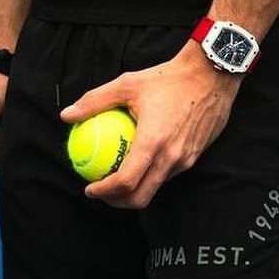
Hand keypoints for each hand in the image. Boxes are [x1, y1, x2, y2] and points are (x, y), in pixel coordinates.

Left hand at [61, 41, 240, 208]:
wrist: (211, 76)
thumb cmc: (167, 78)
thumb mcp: (127, 84)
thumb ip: (95, 101)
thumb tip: (67, 114)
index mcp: (153, 142)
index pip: (126, 182)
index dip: (104, 192)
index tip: (89, 188)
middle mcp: (171, 157)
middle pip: (141, 197)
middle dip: (117, 202)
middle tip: (101, 192)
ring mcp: (185, 160)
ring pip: (156, 187)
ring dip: (135, 190)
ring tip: (117, 178)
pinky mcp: (194, 156)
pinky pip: (168, 174)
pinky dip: (150, 176)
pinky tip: (140, 161)